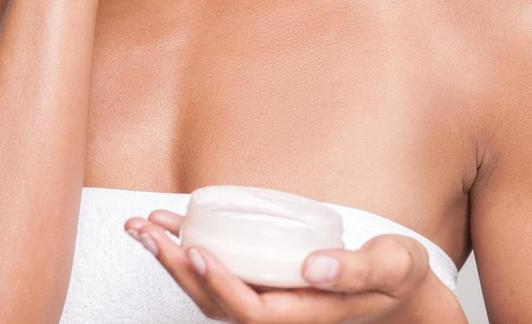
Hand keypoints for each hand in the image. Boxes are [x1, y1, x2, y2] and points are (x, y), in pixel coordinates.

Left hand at [123, 210, 455, 322]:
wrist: (399, 292)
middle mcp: (280, 315)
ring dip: (172, 259)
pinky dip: (189, 250)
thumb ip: (358, 268)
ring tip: (141, 226)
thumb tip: (315, 265)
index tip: (196, 250)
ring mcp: (269, 302)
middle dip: (176, 267)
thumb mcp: (392, 266)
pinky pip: (218, 273)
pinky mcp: (264, 285)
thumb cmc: (396, 277)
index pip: (252, 310)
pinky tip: (170, 224)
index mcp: (307, 314)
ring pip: (208, 290)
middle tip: (144, 230)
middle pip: (216, 302)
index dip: (220, 284)